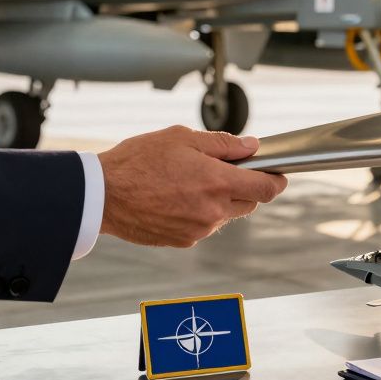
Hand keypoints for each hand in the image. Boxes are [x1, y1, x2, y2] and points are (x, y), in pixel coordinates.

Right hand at [98, 125, 286, 247]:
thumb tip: (251, 146)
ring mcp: (199, 229)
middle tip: (224, 170)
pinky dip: (199, 213)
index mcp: (217, 182)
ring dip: (220, 200)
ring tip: (190, 182)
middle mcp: (213, 211)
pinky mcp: (184, 241)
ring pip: (225, 214)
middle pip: (250, 202)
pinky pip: (204, 226)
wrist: (103, 195)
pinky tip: (177, 197)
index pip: (266, 188)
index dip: (277, 180)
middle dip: (245, 186)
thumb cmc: (137, 161)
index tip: (278, 174)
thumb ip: (223, 144)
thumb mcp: (182, 138)